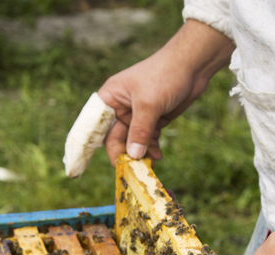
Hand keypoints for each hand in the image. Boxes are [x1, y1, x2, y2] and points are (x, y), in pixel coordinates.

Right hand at [98, 20, 234, 164]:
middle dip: (124, 153)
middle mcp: (120, 107)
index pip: (94, 126)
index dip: (88, 145)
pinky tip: (158, 155)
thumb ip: (140, 132)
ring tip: (150, 162)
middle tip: (132, 169)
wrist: (193, 64)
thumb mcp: (149, 104)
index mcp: (110, 98)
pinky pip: (147, 139)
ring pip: (132, 141)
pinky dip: (151, 148)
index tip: (82, 167)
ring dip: (140, 153)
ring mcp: (137, 114)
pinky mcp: (153, 118)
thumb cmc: (165, 75)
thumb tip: (132, 156)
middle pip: (115, 138)